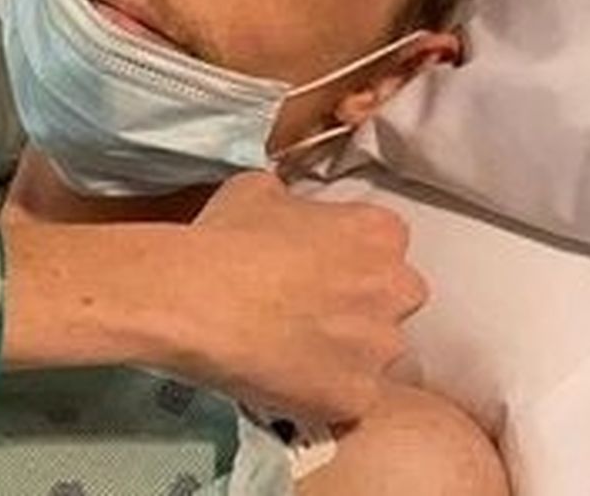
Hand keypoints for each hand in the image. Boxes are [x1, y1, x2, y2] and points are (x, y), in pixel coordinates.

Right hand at [156, 171, 425, 421]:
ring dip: (346, 351)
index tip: (319, 264)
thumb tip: (288, 214)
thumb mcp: (259, 189)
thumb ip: (294, 205)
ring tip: (292, 348)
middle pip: (393, 297)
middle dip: (361, 303)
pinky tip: (290, 379)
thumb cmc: (225, 237)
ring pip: (376, 352)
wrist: (195, 298)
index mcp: (378, 231)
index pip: (385, 242)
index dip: (349, 254)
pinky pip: (356, 399)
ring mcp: (379, 346)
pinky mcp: (357, 396)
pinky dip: (328, 391)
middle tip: (309, 307)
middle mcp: (394, 287)